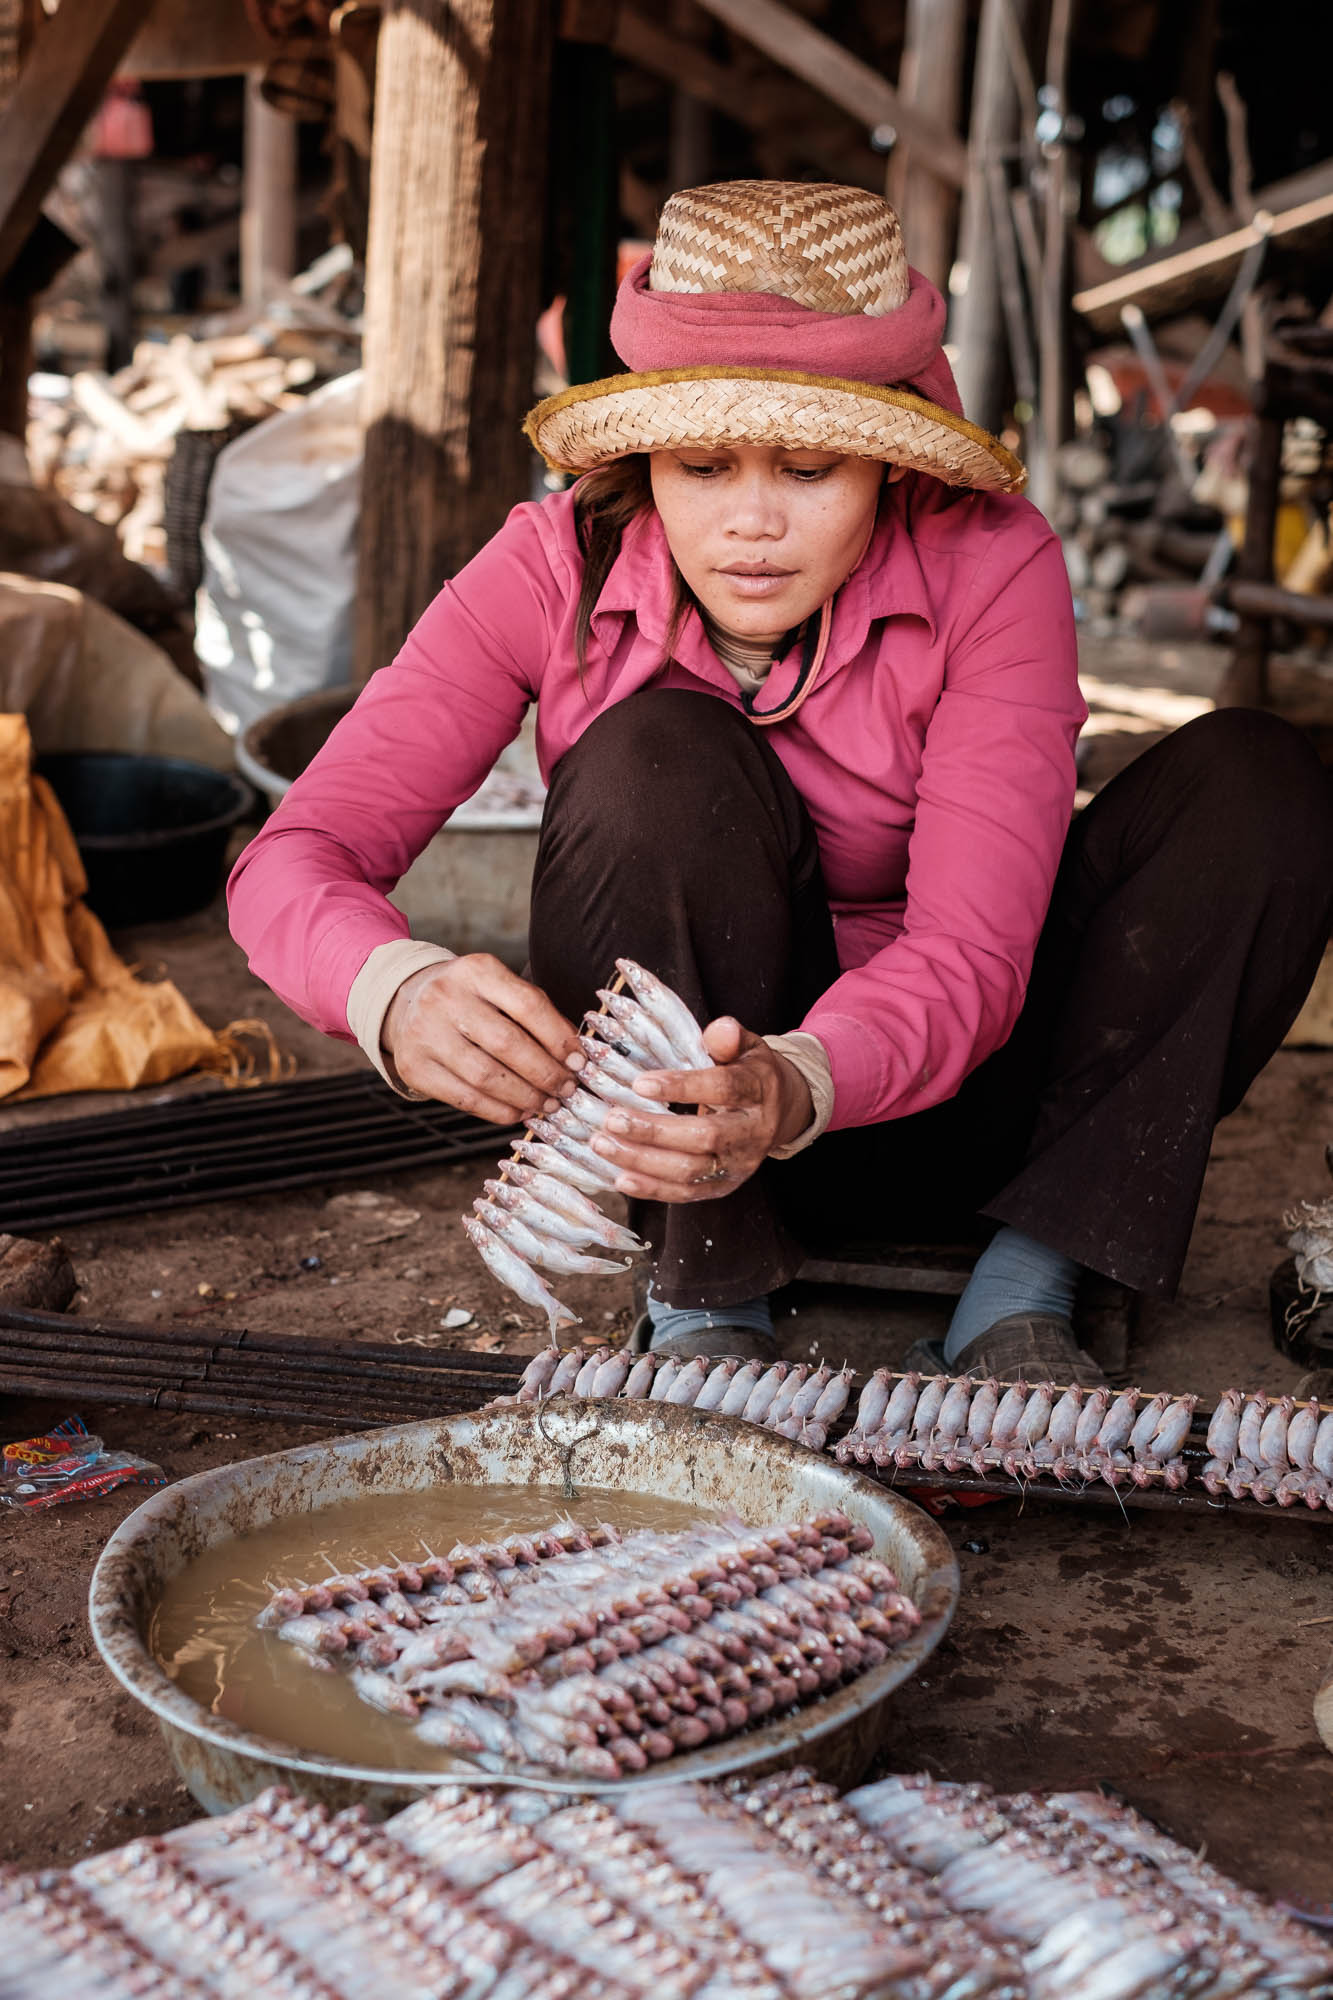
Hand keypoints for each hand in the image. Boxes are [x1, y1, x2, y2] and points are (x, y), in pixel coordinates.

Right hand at [381, 954, 582, 1122]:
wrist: (408, 1002)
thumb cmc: (471, 999)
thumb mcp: (499, 987)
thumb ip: (535, 1012)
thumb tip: (574, 1056)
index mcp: (476, 970)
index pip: (528, 1005)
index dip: (559, 1038)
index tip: (579, 1061)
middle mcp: (446, 998)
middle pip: (508, 1044)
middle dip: (546, 1073)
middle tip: (567, 1089)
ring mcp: (425, 1034)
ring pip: (487, 1077)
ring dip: (526, 1097)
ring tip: (548, 1104)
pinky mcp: (414, 1068)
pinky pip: (465, 1098)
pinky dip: (499, 1111)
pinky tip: (519, 1112)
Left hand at [587, 1016, 813, 1203]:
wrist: (781, 1111)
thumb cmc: (750, 1073)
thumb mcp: (747, 1047)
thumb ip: (729, 1038)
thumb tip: (719, 1028)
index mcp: (759, 1091)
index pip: (723, 1089)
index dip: (683, 1087)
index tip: (640, 1083)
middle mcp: (753, 1133)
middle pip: (704, 1137)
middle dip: (654, 1131)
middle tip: (612, 1119)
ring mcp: (739, 1165)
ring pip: (690, 1171)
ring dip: (643, 1161)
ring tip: (603, 1144)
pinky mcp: (723, 1187)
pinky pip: (685, 1194)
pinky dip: (651, 1189)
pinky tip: (620, 1176)